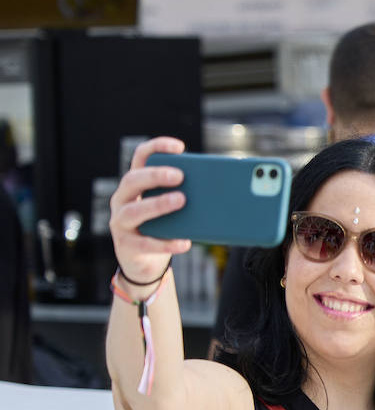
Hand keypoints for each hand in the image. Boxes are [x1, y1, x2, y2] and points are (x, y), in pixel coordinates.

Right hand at [108, 137, 192, 285]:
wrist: (143, 262)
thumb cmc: (161, 228)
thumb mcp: (171, 210)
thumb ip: (184, 197)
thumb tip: (218, 191)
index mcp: (135, 185)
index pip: (141, 158)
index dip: (157, 148)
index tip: (180, 147)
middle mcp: (122, 199)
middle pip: (132, 180)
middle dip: (155, 175)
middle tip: (180, 176)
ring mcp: (120, 222)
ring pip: (134, 210)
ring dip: (158, 204)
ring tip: (181, 201)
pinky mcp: (127, 246)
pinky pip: (146, 244)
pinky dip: (166, 243)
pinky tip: (184, 242)